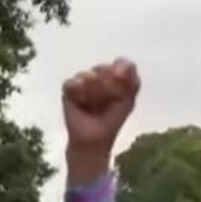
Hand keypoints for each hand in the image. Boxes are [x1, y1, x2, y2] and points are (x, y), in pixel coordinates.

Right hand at [63, 59, 140, 186]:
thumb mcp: (128, 100)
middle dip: (108, 86)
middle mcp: (99, 76)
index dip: (121, 68)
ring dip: (94, 93)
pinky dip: (79, 92)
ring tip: (94, 106)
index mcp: (116, 76)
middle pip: (103, 69)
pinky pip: (73, 83)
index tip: (120, 77)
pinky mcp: (69, 89)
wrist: (95, 138)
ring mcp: (83, 81)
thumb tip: (124, 68)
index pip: (121, 63)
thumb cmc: (112, 119)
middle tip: (109, 101)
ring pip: (88, 76)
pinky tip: (81, 102)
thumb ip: (132, 81)